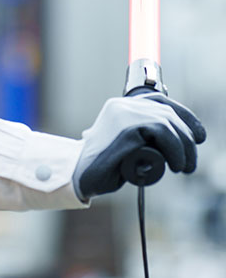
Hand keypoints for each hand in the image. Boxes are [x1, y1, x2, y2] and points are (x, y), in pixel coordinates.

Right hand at [73, 93, 205, 199]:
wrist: (80, 176)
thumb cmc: (103, 166)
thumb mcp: (126, 144)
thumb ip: (142, 135)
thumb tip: (171, 137)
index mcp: (119, 106)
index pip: (160, 101)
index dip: (185, 117)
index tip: (198, 137)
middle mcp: (121, 106)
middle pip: (168, 113)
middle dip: (187, 138)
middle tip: (189, 163)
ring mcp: (123, 115)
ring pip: (168, 123)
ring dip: (183, 148)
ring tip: (183, 167)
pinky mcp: (126, 129)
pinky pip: (162, 133)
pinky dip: (175, 150)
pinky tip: (174, 165)